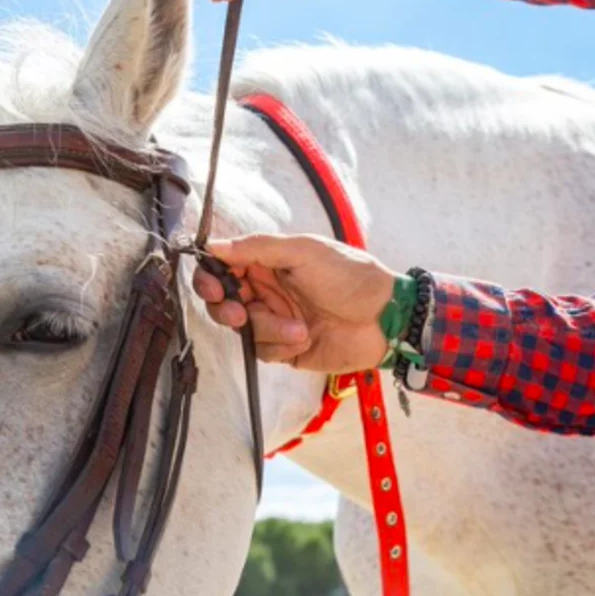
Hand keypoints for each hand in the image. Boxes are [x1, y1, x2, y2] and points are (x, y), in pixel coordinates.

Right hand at [193, 233, 397, 373]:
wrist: (384, 318)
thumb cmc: (350, 276)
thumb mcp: (305, 252)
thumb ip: (258, 248)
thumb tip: (214, 244)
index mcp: (269, 262)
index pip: (223, 267)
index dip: (211, 277)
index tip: (214, 286)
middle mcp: (267, 290)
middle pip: (224, 301)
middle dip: (227, 308)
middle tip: (240, 312)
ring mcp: (275, 320)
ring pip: (244, 330)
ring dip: (269, 330)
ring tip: (300, 328)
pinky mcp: (285, 347)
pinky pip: (262, 351)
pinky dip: (280, 346)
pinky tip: (306, 338)